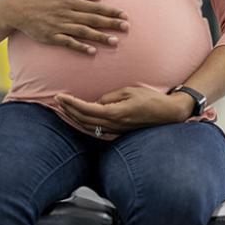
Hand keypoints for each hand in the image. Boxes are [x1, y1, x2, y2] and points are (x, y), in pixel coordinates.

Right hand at [6, 0, 128, 54]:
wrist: (19, 10)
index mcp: (70, 1)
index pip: (95, 6)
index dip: (110, 11)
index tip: (124, 15)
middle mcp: (66, 13)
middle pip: (92, 19)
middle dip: (110, 23)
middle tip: (126, 28)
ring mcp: (59, 26)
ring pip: (83, 32)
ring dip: (99, 36)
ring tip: (114, 41)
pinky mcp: (52, 37)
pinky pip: (68, 42)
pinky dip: (80, 47)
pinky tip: (92, 51)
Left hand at [55, 87, 191, 134]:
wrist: (167, 114)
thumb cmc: (150, 99)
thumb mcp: (129, 92)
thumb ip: (110, 97)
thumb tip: (96, 102)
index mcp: (114, 113)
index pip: (86, 109)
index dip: (70, 103)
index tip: (60, 96)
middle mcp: (113, 125)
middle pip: (83, 119)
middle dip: (68, 110)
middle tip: (57, 100)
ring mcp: (115, 131)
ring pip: (88, 126)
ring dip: (74, 118)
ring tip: (63, 108)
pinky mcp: (118, 132)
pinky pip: (96, 130)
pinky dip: (84, 124)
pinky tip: (79, 119)